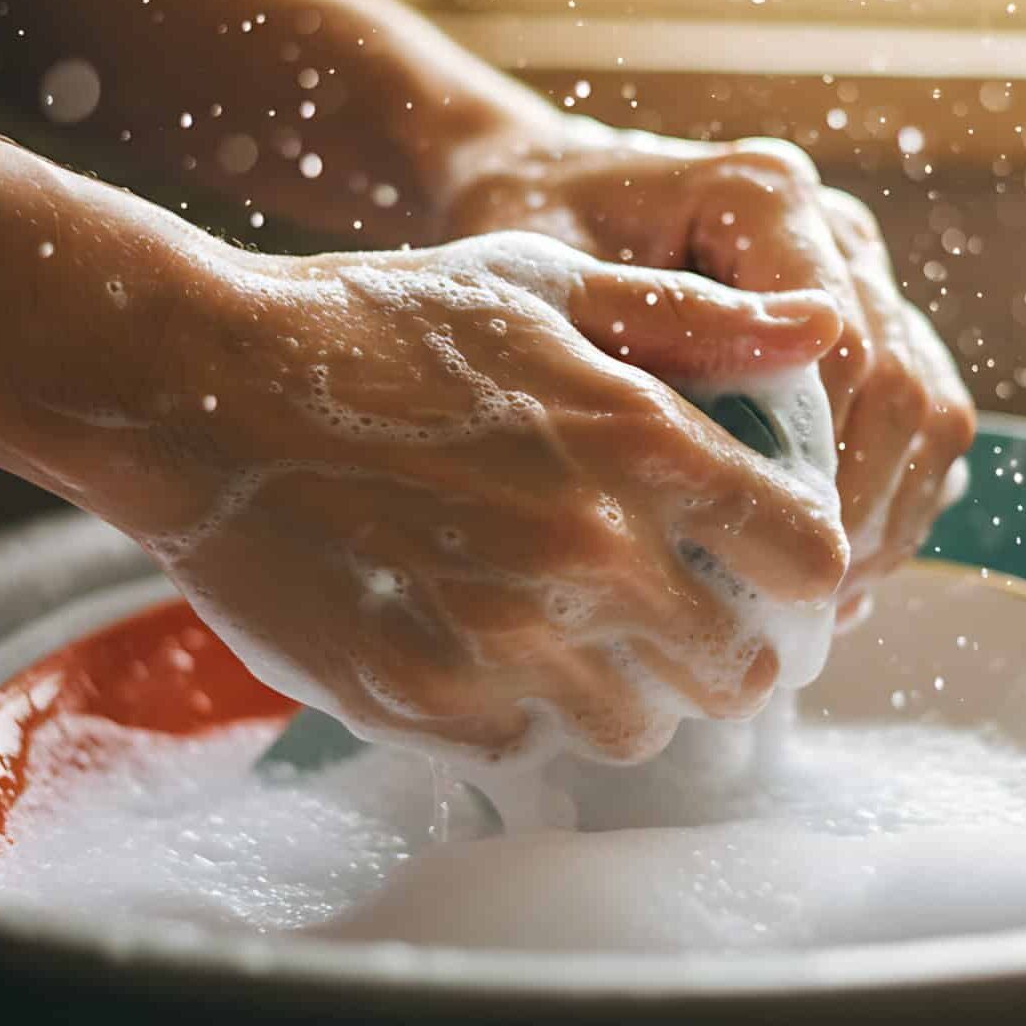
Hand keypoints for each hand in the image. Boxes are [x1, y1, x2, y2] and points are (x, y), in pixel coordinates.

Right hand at [48, 231, 848, 763]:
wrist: (200, 389)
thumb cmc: (378, 323)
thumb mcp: (542, 282)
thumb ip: (694, 317)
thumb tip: (825, 329)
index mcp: (636, 441)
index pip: (805, 555)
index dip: (802, 567)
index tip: (770, 563)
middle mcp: (587, 552)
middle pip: (740, 666)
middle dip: (729, 643)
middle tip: (686, 614)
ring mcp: (504, 638)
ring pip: (643, 725)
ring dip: (633, 689)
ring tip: (585, 634)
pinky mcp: (426, 698)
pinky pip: (530, 744)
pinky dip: (527, 710)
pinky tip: (492, 647)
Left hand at [437, 117, 976, 622]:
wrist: (533, 191)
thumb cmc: (526, 233)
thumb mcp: (552, 284)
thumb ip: (643, 344)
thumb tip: (735, 454)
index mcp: (763, 196)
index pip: (842, 346)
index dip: (819, 460)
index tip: (762, 546)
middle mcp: (833, 231)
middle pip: (903, 387)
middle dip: (859, 507)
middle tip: (801, 599)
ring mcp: (862, 280)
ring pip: (929, 413)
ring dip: (886, 518)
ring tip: (823, 604)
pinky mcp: (870, 330)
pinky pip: (921, 427)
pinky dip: (890, 508)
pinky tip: (835, 579)